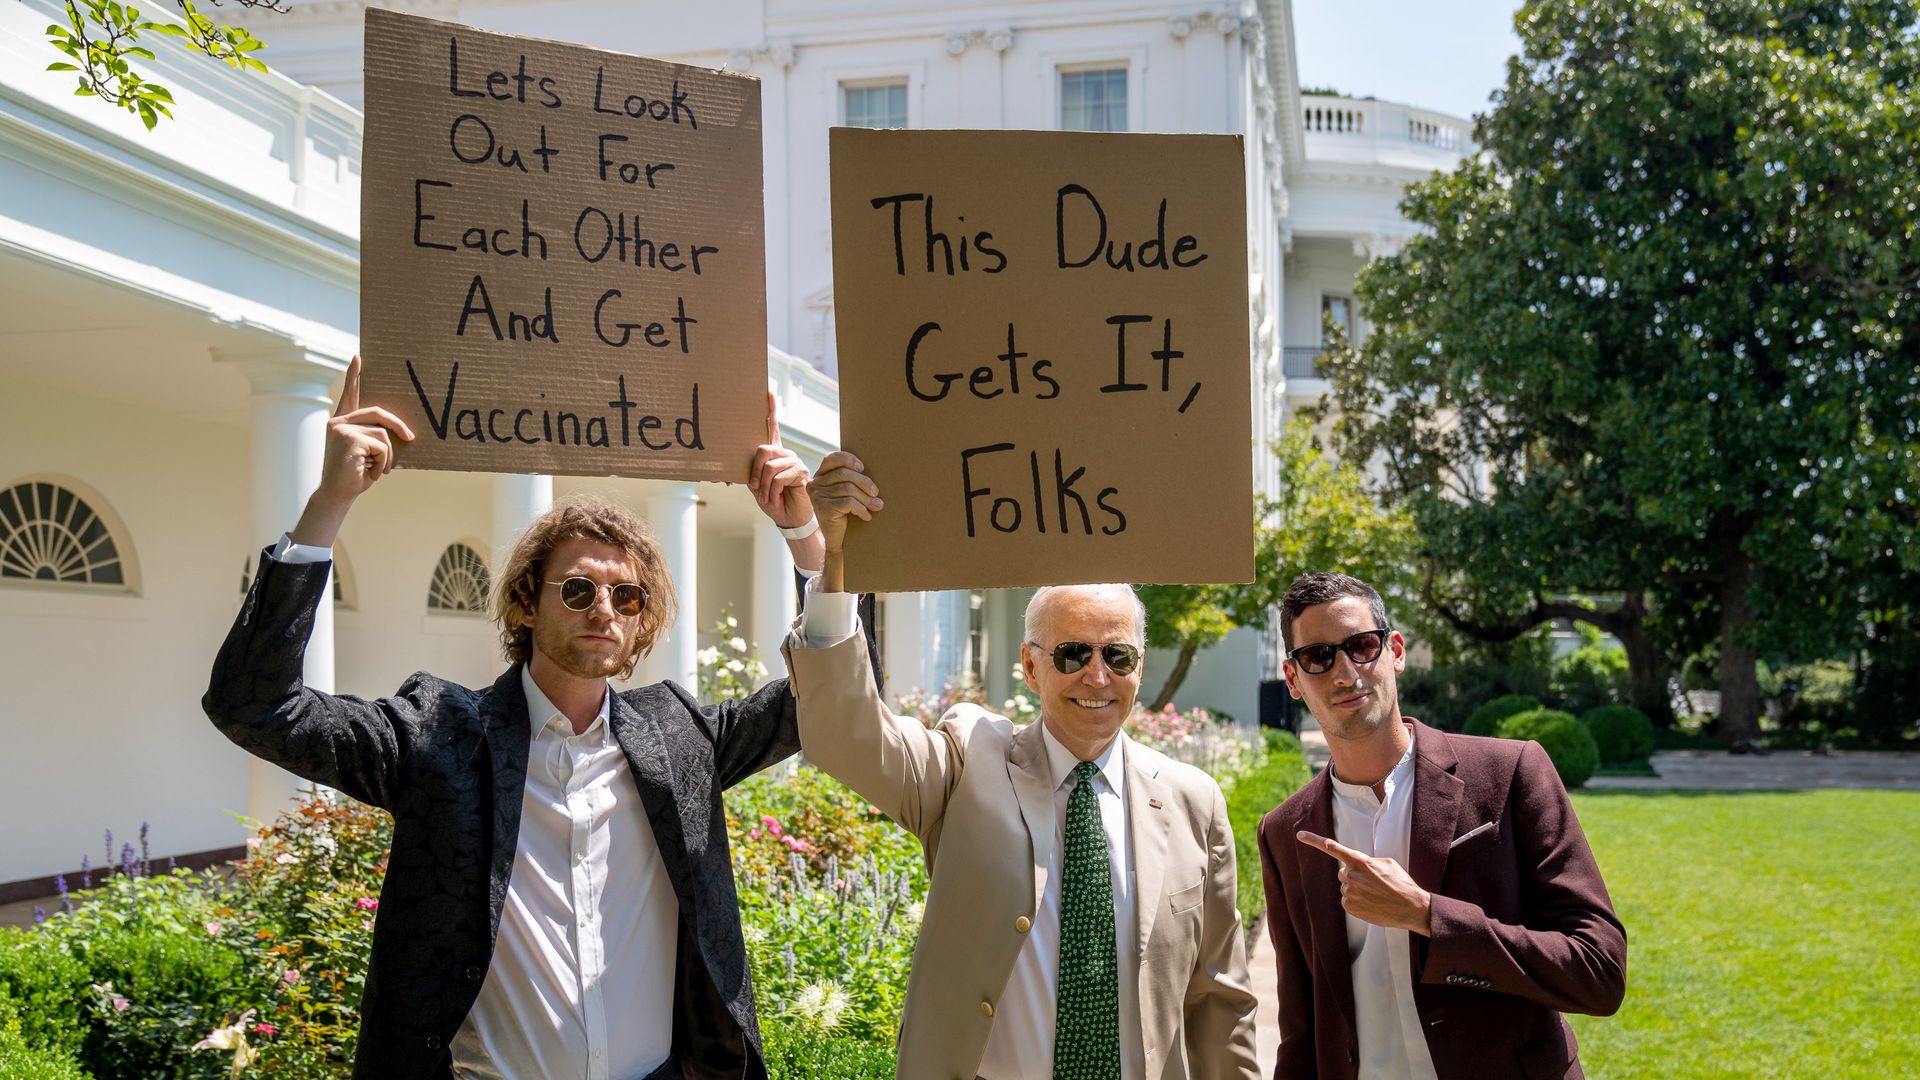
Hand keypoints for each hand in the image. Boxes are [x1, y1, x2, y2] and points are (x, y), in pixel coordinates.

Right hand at [289, 356, 414, 545]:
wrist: (338, 495)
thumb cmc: (355, 475)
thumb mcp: (367, 452)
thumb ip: (375, 436)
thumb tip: (402, 431)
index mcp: (343, 422)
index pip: (350, 394)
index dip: (353, 375)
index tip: (358, 356)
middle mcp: (339, 422)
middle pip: (378, 413)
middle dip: (398, 426)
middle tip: (411, 438)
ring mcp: (342, 429)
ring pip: (383, 434)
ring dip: (387, 456)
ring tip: (377, 470)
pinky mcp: (349, 439)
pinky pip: (381, 447)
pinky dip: (383, 463)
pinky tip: (370, 473)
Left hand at [748, 392, 811, 527]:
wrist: (788, 518)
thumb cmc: (772, 501)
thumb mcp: (757, 486)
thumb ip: (751, 473)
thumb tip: (730, 469)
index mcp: (774, 454)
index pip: (773, 427)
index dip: (771, 410)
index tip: (768, 392)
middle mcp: (785, 453)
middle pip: (762, 450)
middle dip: (755, 472)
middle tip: (757, 488)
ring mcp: (795, 461)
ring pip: (769, 467)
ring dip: (764, 487)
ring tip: (770, 497)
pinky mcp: (801, 471)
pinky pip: (778, 478)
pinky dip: (773, 492)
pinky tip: (778, 498)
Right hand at [806, 451, 882, 555]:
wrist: (837, 540)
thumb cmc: (845, 513)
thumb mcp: (846, 492)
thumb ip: (851, 479)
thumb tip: (872, 470)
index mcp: (820, 476)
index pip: (832, 458)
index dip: (849, 459)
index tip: (862, 468)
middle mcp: (815, 484)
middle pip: (844, 474)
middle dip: (864, 483)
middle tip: (876, 493)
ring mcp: (817, 496)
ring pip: (848, 489)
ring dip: (866, 498)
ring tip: (877, 506)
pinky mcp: (823, 508)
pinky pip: (848, 503)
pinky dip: (861, 509)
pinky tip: (867, 516)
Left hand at [1297, 830, 1432, 935]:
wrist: (1411, 908)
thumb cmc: (1401, 883)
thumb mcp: (1387, 863)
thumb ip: (1367, 861)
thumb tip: (1355, 866)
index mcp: (1360, 861)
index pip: (1333, 848)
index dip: (1315, 841)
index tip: (1299, 835)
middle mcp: (1351, 876)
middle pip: (1343, 872)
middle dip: (1354, 875)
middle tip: (1373, 883)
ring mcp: (1349, 892)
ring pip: (1346, 887)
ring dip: (1357, 889)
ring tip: (1376, 894)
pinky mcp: (1349, 907)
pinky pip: (1347, 900)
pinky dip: (1357, 901)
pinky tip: (1372, 903)